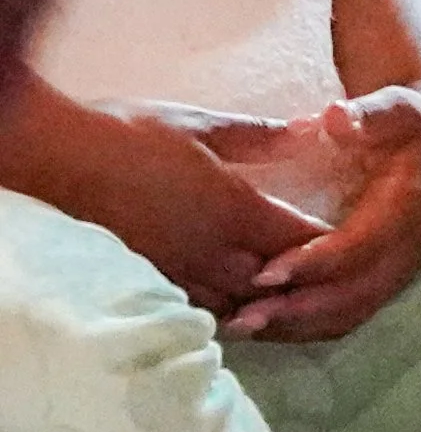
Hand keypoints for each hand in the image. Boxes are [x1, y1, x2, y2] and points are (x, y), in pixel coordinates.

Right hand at [54, 105, 330, 318]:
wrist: (62, 161)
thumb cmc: (132, 134)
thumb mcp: (200, 125)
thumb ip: (258, 136)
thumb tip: (308, 129)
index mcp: (236, 210)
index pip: (299, 239)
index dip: (325, 243)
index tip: (347, 240)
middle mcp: (215, 251)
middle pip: (276, 280)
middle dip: (300, 279)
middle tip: (321, 274)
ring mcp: (182, 271)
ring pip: (239, 302)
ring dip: (264, 299)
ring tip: (281, 295)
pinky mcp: (153, 279)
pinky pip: (201, 305)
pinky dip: (224, 306)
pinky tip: (230, 301)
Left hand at [225, 85, 420, 341]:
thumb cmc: (411, 125)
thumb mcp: (396, 107)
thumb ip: (368, 114)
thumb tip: (335, 117)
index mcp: (409, 207)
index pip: (361, 247)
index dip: (315, 264)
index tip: (265, 273)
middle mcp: (407, 250)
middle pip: (353, 296)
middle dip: (296, 311)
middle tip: (239, 318)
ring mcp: (397, 272)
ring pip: (348, 314)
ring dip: (296, 327)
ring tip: (239, 327)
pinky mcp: (383, 282)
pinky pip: (346, 315)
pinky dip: (304, 326)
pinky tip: (263, 324)